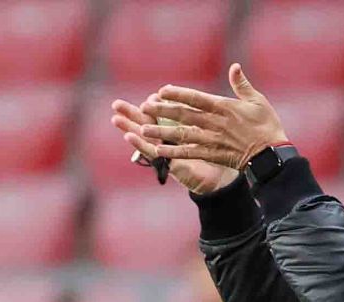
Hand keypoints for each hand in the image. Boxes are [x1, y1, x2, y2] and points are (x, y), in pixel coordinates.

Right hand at [110, 97, 236, 195]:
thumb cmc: (226, 155)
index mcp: (182, 128)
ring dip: (130, 126)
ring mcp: (170, 152)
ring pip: (147, 136)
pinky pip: (153, 154)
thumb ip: (217, 110)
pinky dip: (141, 145)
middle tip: (115, 103)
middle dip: (133, 112)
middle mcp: (172, 139)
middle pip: (150, 122)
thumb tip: (228, 79)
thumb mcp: (221, 131)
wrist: (228, 181)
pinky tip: (129, 136)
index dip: (159, 103)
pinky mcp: (171, 164)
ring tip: (115, 117)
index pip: (166, 112)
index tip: (158, 94)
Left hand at [136, 64, 288, 172]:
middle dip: (162, 111)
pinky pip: (190, 153)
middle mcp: (215, 123)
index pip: (196, 98)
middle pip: (183, 115)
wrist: (273, 157)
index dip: (178, 94)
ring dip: (162, 132)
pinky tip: (160, 152)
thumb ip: (242, 85)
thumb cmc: (268, 127)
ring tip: (144, 130)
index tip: (162, 91)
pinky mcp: (214, 155)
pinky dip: (174, 152)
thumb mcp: (258, 101)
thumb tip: (235, 67)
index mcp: (224, 108)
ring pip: (182, 134)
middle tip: (143, 107)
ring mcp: (213, 140)